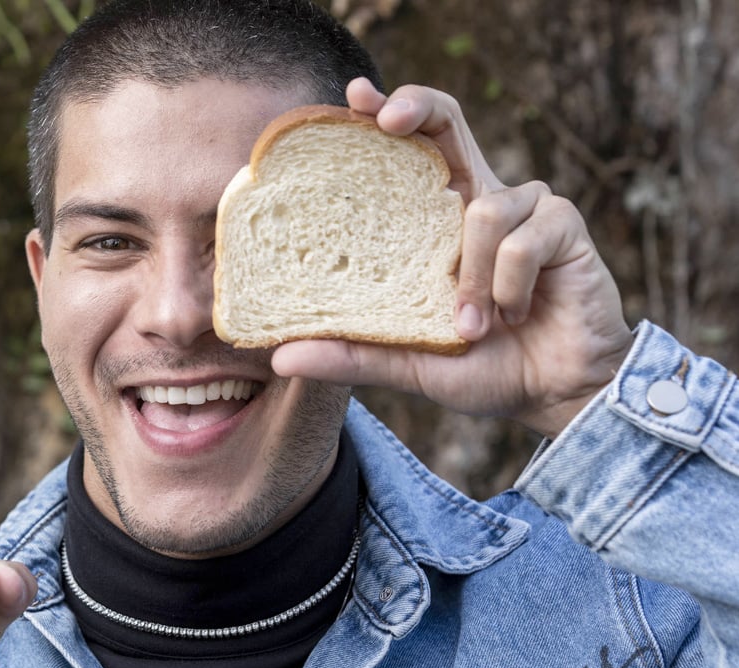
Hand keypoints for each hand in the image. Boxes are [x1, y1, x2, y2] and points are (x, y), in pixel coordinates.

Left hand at [271, 78, 633, 437]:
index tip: (352, 97)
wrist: (555, 393)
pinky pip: (522, 242)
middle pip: (447, 122)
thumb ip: (352, 355)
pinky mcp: (564, 224)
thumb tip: (280, 359)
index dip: (385, 113)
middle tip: (385, 118)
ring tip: (471, 328)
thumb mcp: (408, 363)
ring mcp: (526, 206)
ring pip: (483, 211)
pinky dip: (508, 288)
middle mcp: (479, 199)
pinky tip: (514, 316)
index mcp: (438, 220)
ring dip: (470, 279)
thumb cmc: (484, 365)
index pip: (410, 149)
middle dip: (416, 107)